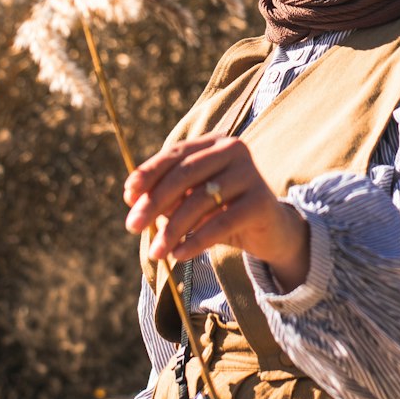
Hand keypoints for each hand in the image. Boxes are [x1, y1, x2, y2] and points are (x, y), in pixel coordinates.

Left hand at [124, 134, 310, 292]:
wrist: (271, 231)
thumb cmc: (223, 212)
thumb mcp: (192, 201)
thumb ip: (166, 196)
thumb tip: (131, 197)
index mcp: (214, 143)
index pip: (176, 154)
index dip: (149, 172)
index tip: (128, 195)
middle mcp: (234, 150)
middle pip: (185, 173)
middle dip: (154, 201)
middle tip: (132, 226)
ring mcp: (250, 173)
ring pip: (201, 200)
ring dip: (173, 228)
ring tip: (156, 252)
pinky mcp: (260, 201)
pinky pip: (221, 222)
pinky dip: (196, 240)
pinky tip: (179, 255)